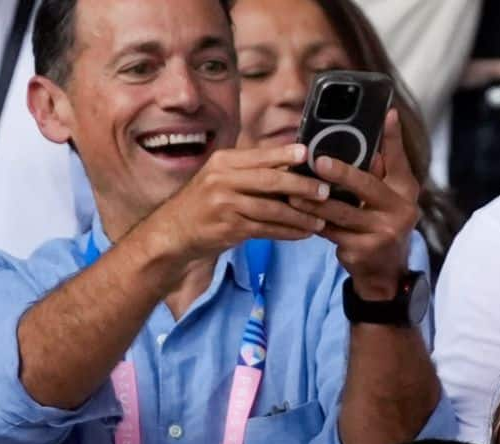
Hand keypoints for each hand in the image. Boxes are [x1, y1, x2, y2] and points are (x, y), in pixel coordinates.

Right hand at [143, 141, 330, 262]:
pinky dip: (288, 232)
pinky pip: (266, 230)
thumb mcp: (220, 177)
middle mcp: (223, 180)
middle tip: (325, 191)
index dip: (286, 155)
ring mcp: (226, 205)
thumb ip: (248, 171)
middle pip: (271, 180)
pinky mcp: (230, 228)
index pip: (261, 156)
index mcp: (224, 162)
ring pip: (272, 209)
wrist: (173, 231)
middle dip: (301, 186)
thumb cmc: (203, 203)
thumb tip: (288, 165)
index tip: (309, 155)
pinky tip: (303, 233)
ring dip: (299, 216)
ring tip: (320, 219)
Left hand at [294, 109, 422, 300]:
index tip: (388, 113)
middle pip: (366, 186)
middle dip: (341, 173)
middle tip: (318, 161)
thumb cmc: (382, 223)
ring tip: (294, 190)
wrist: (385, 272)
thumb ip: (383, 166)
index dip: (393, 138)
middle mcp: (399, 211)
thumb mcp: (390, 195)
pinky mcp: (362, 251)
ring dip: (314, 201)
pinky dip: (312, 221)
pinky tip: (296, 213)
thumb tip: (381, 125)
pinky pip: (331, 232)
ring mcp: (382, 233)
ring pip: (341, 212)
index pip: (400, 160)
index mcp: (405, 191)